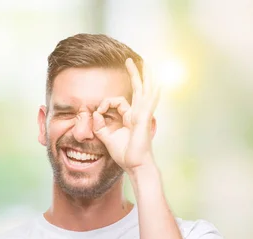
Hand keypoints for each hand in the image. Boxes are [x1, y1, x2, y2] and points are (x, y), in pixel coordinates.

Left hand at [92, 58, 160, 173]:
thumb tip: (95, 114)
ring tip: (144, 62)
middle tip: (129, 59)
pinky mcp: (144, 118)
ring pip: (145, 90)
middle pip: (137, 89)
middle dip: (134, 73)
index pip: (117, 101)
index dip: (104, 104)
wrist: (136, 165)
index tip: (97, 113)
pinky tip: (157, 83)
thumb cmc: (125, 155)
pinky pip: (149, 102)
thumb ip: (100, 126)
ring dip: (144, 75)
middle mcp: (138, 113)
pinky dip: (153, 92)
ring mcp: (143, 115)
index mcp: (130, 117)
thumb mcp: (107, 138)